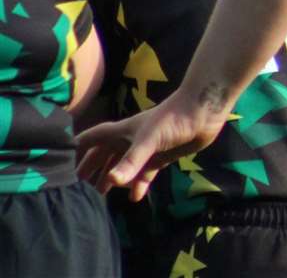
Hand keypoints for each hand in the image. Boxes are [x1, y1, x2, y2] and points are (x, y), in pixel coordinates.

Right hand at [76, 88, 231, 202]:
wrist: (205, 113)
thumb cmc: (173, 119)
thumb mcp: (149, 140)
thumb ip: (132, 162)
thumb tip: (112, 182)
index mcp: (121, 132)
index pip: (92, 138)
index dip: (76, 148)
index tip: (59, 162)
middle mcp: (130, 140)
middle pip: (104, 156)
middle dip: (91, 170)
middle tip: (77, 189)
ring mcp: (146, 149)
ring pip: (123, 166)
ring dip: (113, 179)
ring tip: (99, 197)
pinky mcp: (161, 156)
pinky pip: (145, 173)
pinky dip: (139, 184)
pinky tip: (135, 197)